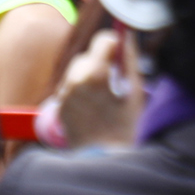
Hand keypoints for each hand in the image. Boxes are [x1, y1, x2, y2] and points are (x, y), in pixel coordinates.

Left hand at [52, 29, 143, 148]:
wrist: (104, 159)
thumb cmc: (124, 127)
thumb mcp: (135, 90)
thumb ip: (130, 58)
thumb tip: (128, 35)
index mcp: (95, 73)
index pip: (104, 40)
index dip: (116, 44)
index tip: (123, 54)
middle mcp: (74, 80)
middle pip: (89, 55)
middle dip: (102, 61)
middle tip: (116, 80)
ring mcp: (64, 93)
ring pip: (78, 69)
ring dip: (90, 74)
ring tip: (104, 93)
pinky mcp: (60, 105)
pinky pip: (71, 85)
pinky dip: (81, 88)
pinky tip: (93, 104)